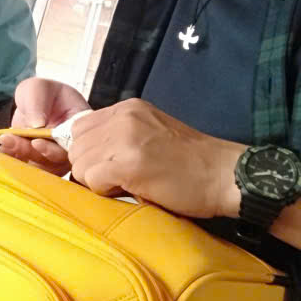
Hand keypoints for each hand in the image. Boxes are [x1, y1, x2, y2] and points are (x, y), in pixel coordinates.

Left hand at [0, 77, 90, 173]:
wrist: (33, 103)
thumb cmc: (41, 93)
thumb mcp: (38, 88)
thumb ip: (38, 101)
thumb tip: (36, 124)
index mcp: (78, 126)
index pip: (73, 143)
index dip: (56, 148)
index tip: (36, 142)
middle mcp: (71, 146)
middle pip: (56, 159)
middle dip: (31, 152)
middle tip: (9, 139)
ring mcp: (56, 158)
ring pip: (42, 167)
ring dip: (21, 157)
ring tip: (4, 142)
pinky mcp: (40, 163)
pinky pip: (29, 170)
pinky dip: (15, 161)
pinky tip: (3, 150)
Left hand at [67, 99, 245, 218]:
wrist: (223, 175)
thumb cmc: (190, 163)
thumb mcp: (151, 133)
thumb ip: (119, 135)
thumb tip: (86, 154)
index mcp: (127, 108)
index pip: (80, 129)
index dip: (90, 153)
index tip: (111, 166)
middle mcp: (123, 117)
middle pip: (76, 148)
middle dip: (92, 168)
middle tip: (121, 179)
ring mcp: (125, 138)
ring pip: (80, 165)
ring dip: (98, 181)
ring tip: (129, 184)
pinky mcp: (128, 163)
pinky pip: (92, 180)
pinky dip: (106, 191)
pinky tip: (133, 189)